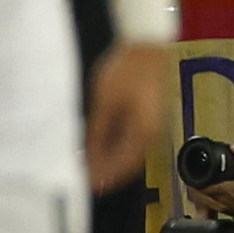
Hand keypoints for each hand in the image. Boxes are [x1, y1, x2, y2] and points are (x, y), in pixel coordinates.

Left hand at [85, 39, 166, 193]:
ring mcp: (152, 125)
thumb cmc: (127, 70)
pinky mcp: (148, 117)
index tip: (86, 186)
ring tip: (86, 166)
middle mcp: (152, 133)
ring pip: (129, 153)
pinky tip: (98, 147)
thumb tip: (88, 155)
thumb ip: (97, 131)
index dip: (104, 178)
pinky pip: (132, 140)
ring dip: (109, 161)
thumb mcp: (105, 101)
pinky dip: (115, 148)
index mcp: (143, 131)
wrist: (149, 46)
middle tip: (81, 179)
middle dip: (105, 172)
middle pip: (127, 163)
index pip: (122, 166)